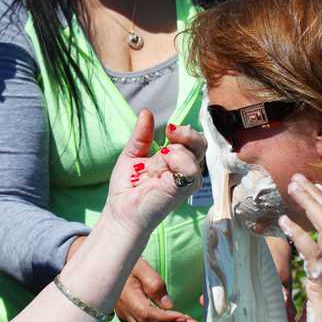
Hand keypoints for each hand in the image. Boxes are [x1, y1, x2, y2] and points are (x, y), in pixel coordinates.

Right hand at [67, 239, 198, 321]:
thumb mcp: (140, 265)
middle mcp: (125, 313)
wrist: (105, 267)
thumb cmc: (125, 263)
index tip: (185, 317)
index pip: (147, 315)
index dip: (166, 319)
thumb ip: (154, 284)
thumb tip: (168, 305)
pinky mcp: (131, 321)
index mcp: (126, 297)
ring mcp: (127, 319)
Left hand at [102, 111, 205, 237]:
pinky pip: (190, 167)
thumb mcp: (133, 154)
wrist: (121, 210)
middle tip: (169, 133)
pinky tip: (160, 170)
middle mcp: (186, 169)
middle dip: (186, 134)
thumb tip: (146, 112)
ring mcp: (188, 179)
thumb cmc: (128, 187)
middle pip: (200, 142)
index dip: (183, 131)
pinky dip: (175, 162)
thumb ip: (142, 135)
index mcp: (176, 159)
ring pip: (194, 151)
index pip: (192, 139)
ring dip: (172, 153)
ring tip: (153, 169)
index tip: (168, 129)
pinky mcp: (186, 188)